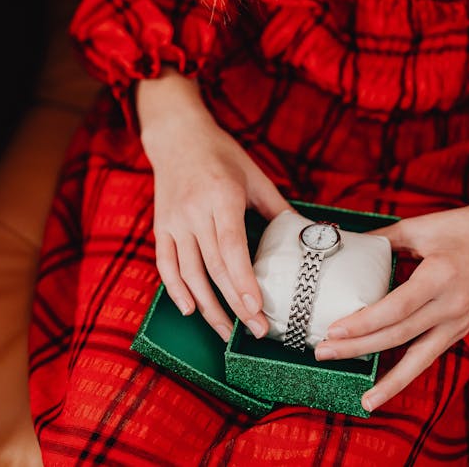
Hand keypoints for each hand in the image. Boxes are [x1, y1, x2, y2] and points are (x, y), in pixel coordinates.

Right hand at [139, 71, 290, 341]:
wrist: (177, 136)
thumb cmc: (222, 155)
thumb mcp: (255, 176)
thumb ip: (278, 209)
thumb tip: (307, 237)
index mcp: (222, 197)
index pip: (232, 248)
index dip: (244, 281)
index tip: (257, 309)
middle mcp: (195, 212)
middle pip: (213, 268)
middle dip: (235, 304)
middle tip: (256, 331)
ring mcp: (174, 222)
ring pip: (189, 273)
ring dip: (208, 306)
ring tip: (227, 332)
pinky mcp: (161, 227)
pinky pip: (166, 264)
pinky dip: (176, 289)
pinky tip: (191, 310)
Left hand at [314, 161, 468, 411]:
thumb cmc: (466, 228)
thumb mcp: (422, 226)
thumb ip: (383, 239)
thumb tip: (347, 246)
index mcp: (440, 275)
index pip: (396, 307)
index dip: (364, 322)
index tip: (333, 330)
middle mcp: (452, 305)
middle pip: (398, 335)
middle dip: (358, 348)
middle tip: (322, 352)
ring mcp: (459, 322)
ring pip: (417, 359)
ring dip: (386, 379)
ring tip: (362, 398)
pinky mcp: (460, 331)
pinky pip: (429, 358)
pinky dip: (406, 377)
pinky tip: (385, 391)